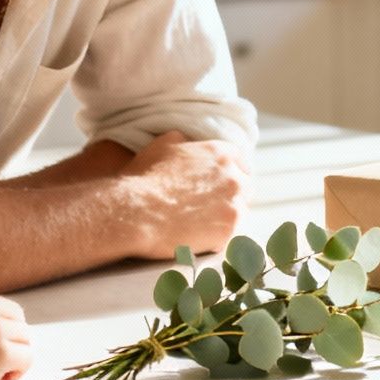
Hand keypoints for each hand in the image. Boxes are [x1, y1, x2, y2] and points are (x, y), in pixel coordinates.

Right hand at [121, 130, 250, 257]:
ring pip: (240, 211)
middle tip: (212, 206)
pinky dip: (217, 237)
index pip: (239, 161)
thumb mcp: (162, 145)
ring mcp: (234, 206)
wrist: (135, 213)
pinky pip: (230, 235)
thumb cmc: (144, 178)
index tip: (222, 182)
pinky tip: (198, 238)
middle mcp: (233, 177)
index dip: (231, 171)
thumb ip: (184, 141)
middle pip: (245, 186)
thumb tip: (187, 142)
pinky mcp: (228, 232)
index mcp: (220, 153)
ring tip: (203, 224)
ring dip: (226, 216)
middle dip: (232, 194)